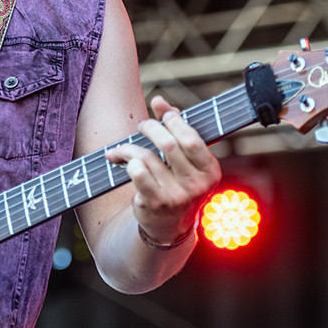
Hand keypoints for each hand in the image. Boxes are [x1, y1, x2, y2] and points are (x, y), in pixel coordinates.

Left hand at [106, 96, 220, 244]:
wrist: (168, 226)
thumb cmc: (177, 182)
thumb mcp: (185, 159)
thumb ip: (177, 128)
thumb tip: (160, 101)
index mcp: (210, 171)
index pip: (192, 139)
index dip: (174, 121)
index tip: (161, 114)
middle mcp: (196, 185)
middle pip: (167, 144)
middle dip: (150, 128)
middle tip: (142, 126)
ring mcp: (176, 196)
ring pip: (146, 157)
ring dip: (129, 146)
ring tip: (123, 147)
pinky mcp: (155, 203)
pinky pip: (136, 173)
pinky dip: (124, 160)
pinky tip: (116, 159)